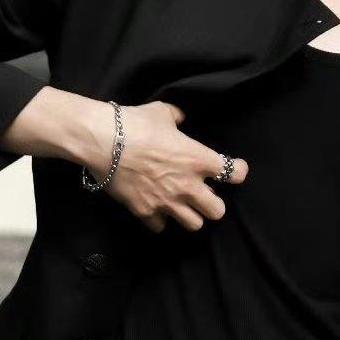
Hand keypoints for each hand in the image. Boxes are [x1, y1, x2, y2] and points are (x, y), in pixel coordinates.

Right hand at [85, 100, 248, 233]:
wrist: (102, 141)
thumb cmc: (135, 123)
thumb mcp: (162, 113)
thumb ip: (177, 118)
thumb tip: (179, 118)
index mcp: (198, 159)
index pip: (235, 174)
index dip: (237, 171)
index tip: (232, 169)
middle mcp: (188, 185)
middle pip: (218, 211)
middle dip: (213, 204)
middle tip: (203, 195)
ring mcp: (167, 202)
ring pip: (194, 225)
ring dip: (190, 215)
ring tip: (182, 205)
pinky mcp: (145, 212)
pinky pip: (161, 226)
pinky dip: (160, 220)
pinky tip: (155, 208)